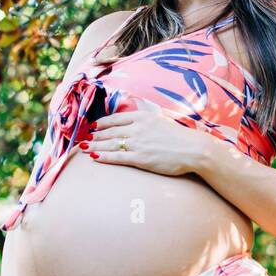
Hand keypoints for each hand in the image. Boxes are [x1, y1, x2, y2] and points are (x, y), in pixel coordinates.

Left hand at [82, 108, 206, 177]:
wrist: (192, 149)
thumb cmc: (179, 137)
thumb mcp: (161, 120)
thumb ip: (146, 119)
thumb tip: (136, 118)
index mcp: (143, 117)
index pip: (116, 118)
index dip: (102, 123)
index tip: (93, 127)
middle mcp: (138, 128)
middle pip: (109, 131)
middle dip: (94, 135)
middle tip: (83, 138)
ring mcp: (138, 143)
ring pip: (110, 144)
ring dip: (94, 145)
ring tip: (83, 147)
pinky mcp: (140, 158)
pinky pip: (117, 157)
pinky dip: (103, 156)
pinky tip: (94, 157)